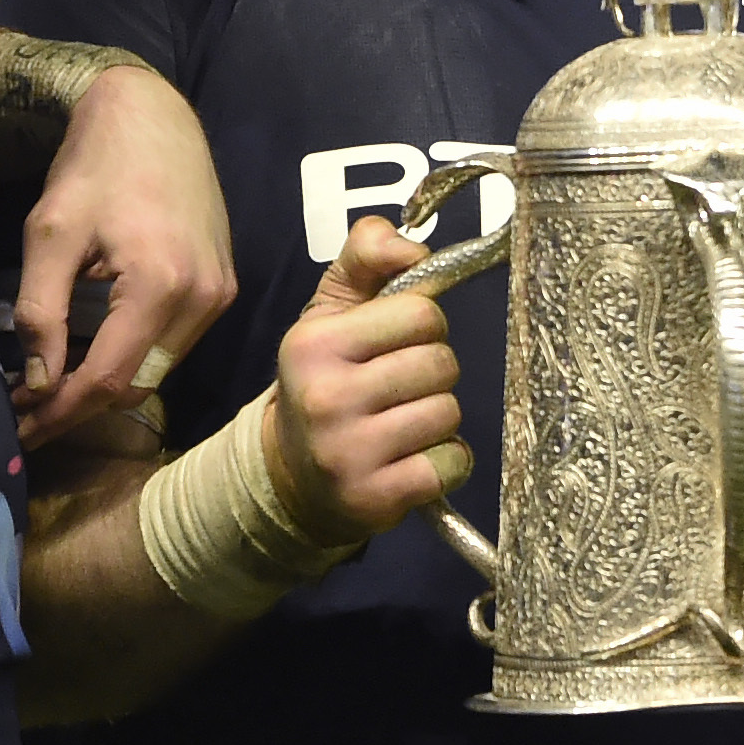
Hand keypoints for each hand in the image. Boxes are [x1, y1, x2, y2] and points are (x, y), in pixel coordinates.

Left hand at [9, 63, 236, 449]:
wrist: (152, 115)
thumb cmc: (93, 166)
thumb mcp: (49, 235)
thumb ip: (39, 312)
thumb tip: (37, 383)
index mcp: (160, 284)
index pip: (108, 379)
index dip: (60, 411)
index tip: (19, 428)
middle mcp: (202, 298)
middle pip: (137, 385)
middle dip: (80, 406)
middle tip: (27, 410)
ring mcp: (219, 294)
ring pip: (158, 370)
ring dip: (107, 384)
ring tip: (52, 384)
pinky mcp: (222, 285)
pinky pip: (174, 344)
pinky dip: (133, 357)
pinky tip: (93, 350)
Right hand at [266, 219, 474, 530]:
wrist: (292, 475)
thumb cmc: (327, 378)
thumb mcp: (333, 310)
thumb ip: (368, 255)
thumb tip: (415, 247)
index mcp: (314, 343)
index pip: (421, 313)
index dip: (423, 326)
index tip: (398, 343)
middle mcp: (325, 397)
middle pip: (440, 364)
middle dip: (433, 373)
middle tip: (400, 388)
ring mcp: (348, 452)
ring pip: (448, 414)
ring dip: (438, 419)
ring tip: (402, 424)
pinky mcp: (374, 497)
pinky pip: (451, 464)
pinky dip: (445, 463)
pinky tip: (411, 461)